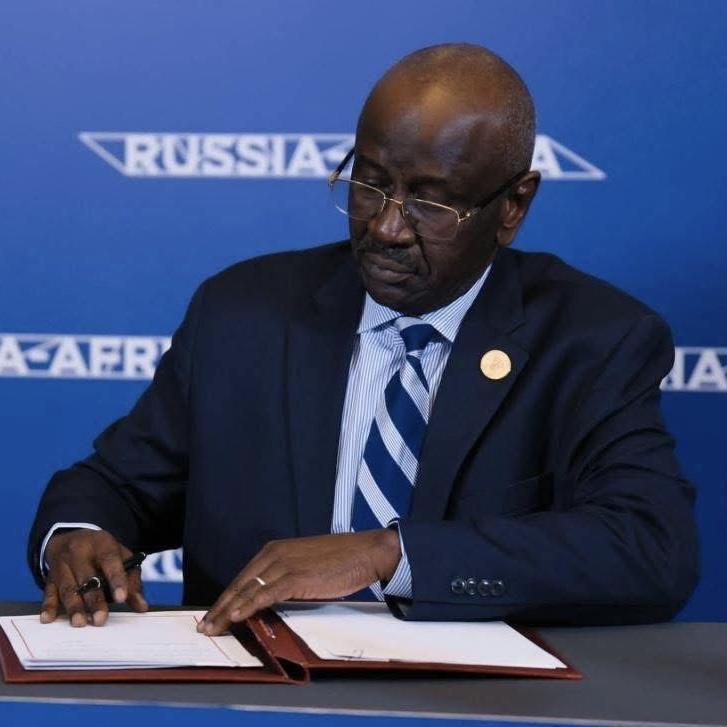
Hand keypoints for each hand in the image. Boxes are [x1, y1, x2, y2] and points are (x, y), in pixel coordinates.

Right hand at [42, 529, 147, 626]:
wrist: (70, 537)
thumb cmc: (103, 552)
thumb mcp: (121, 556)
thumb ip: (132, 580)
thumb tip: (141, 606)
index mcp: (102, 543)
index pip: (110, 560)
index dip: (116, 579)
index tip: (122, 598)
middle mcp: (79, 553)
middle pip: (88, 578)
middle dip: (95, 600)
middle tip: (101, 620)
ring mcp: (62, 565)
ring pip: (68, 588)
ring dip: (74, 607)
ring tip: (80, 623)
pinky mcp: (50, 578)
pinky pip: (48, 592)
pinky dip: (48, 606)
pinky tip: (48, 619)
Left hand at [198, 529, 400, 635]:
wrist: (364, 552)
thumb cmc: (340, 560)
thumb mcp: (305, 565)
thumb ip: (286, 578)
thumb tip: (271, 601)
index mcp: (276, 550)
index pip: (243, 577)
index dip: (226, 597)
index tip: (213, 613)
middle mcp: (275, 554)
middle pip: (239, 584)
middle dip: (219, 607)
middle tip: (203, 625)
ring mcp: (284, 565)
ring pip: (247, 591)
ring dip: (226, 612)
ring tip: (212, 627)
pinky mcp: (295, 577)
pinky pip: (264, 594)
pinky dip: (247, 606)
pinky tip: (235, 617)